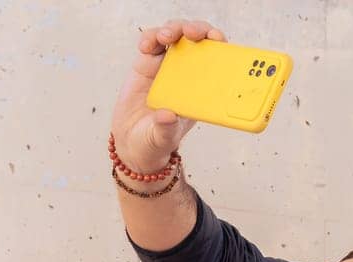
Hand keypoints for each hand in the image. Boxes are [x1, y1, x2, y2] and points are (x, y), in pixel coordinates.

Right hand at [110, 18, 225, 173]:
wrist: (133, 141)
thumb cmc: (156, 139)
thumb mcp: (163, 139)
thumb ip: (166, 128)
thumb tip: (168, 115)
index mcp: (201, 90)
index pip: (218, 60)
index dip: (220, 46)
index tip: (218, 40)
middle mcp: (187, 73)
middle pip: (198, 40)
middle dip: (198, 29)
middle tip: (191, 33)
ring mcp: (167, 65)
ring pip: (176, 34)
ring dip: (174, 28)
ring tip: (165, 37)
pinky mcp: (147, 63)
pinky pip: (151, 41)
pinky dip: (149, 37)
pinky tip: (145, 47)